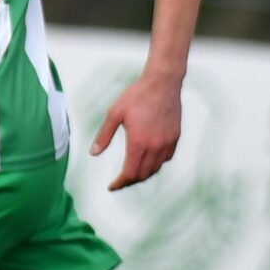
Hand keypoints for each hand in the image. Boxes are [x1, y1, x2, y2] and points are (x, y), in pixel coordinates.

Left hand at [93, 73, 182, 189]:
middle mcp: (155, 146)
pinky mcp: (175, 137)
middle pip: (143, 175)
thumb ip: (104, 135)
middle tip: (119, 181)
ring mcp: (167, 143)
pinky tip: (148, 159)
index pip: (130, 173)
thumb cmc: (137, 95)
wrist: (163, 82)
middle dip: (130, 181)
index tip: (112, 186)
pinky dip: (155, 164)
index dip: (120, 183)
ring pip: (155, 169)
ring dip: (143, 174)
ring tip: (132, 173)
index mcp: (138, 142)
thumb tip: (93, 153)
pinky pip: (166, 159)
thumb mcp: (115, 113)